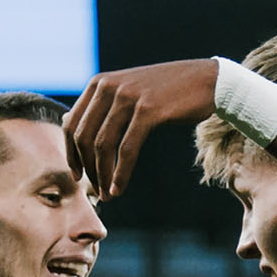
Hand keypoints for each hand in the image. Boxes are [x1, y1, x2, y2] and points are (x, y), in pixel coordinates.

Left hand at [64, 60, 219, 200]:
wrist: (204, 81)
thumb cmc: (168, 93)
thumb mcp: (130, 93)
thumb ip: (107, 108)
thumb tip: (85, 136)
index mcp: (99, 83)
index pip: (72, 123)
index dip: (71, 154)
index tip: (78, 176)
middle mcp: (108, 87)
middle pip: (84, 137)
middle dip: (88, 170)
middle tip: (97, 192)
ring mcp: (128, 97)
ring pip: (103, 145)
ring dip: (103, 176)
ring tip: (108, 195)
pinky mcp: (147, 111)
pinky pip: (127, 149)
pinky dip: (121, 173)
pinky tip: (119, 189)